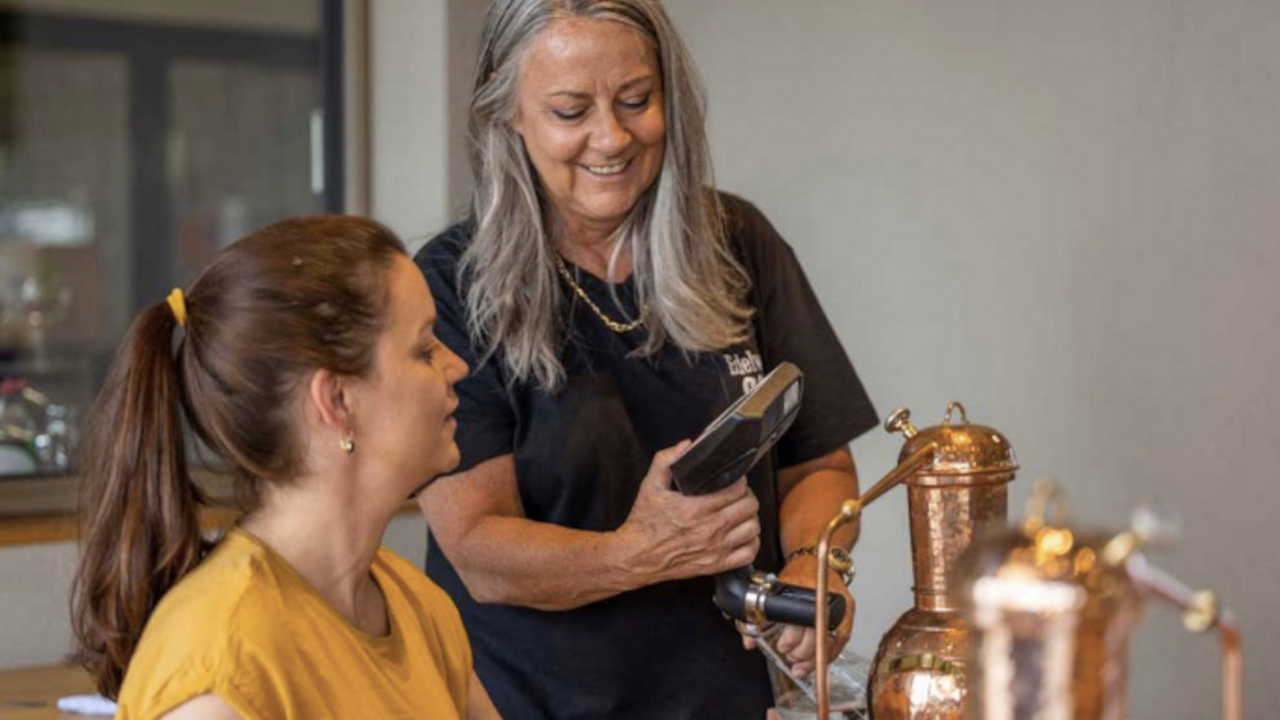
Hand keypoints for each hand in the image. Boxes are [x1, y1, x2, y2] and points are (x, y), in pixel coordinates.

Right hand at [613, 441, 761, 583]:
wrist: (636, 557)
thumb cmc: (643, 523)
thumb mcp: (649, 485)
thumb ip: (666, 460)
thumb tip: (687, 445)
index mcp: (696, 508)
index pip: (736, 488)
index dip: (739, 480)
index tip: (733, 480)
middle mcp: (710, 529)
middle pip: (749, 506)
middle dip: (746, 495)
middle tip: (737, 494)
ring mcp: (715, 549)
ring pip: (753, 528)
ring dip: (750, 517)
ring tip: (740, 513)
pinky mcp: (716, 565)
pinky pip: (749, 553)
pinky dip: (750, 542)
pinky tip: (741, 535)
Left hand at [740, 554, 854, 678]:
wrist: (817, 558)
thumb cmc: (796, 574)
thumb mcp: (774, 592)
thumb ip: (759, 618)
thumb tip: (749, 642)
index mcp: (803, 591)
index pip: (800, 623)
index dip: (792, 640)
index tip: (783, 647)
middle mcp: (824, 598)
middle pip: (816, 635)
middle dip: (802, 652)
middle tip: (791, 655)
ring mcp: (840, 605)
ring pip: (831, 641)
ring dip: (816, 657)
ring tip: (802, 664)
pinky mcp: (848, 611)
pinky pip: (842, 639)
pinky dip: (830, 653)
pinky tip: (819, 659)